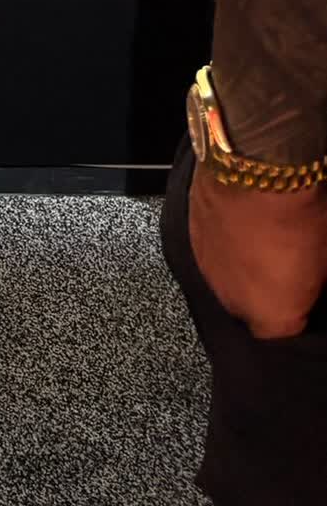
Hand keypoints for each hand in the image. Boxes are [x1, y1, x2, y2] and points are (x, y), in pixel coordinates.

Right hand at [190, 169, 326, 338]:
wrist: (254, 166)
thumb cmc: (299, 214)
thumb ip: (317, 281)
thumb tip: (314, 281)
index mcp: (271, 314)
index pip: (284, 339)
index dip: (296, 317)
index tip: (305, 300)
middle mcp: (233, 300)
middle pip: (250, 311)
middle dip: (266, 294)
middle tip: (285, 268)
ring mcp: (208, 267)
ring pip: (227, 280)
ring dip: (242, 268)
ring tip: (261, 241)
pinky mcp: (191, 234)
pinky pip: (211, 251)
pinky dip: (225, 242)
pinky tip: (241, 222)